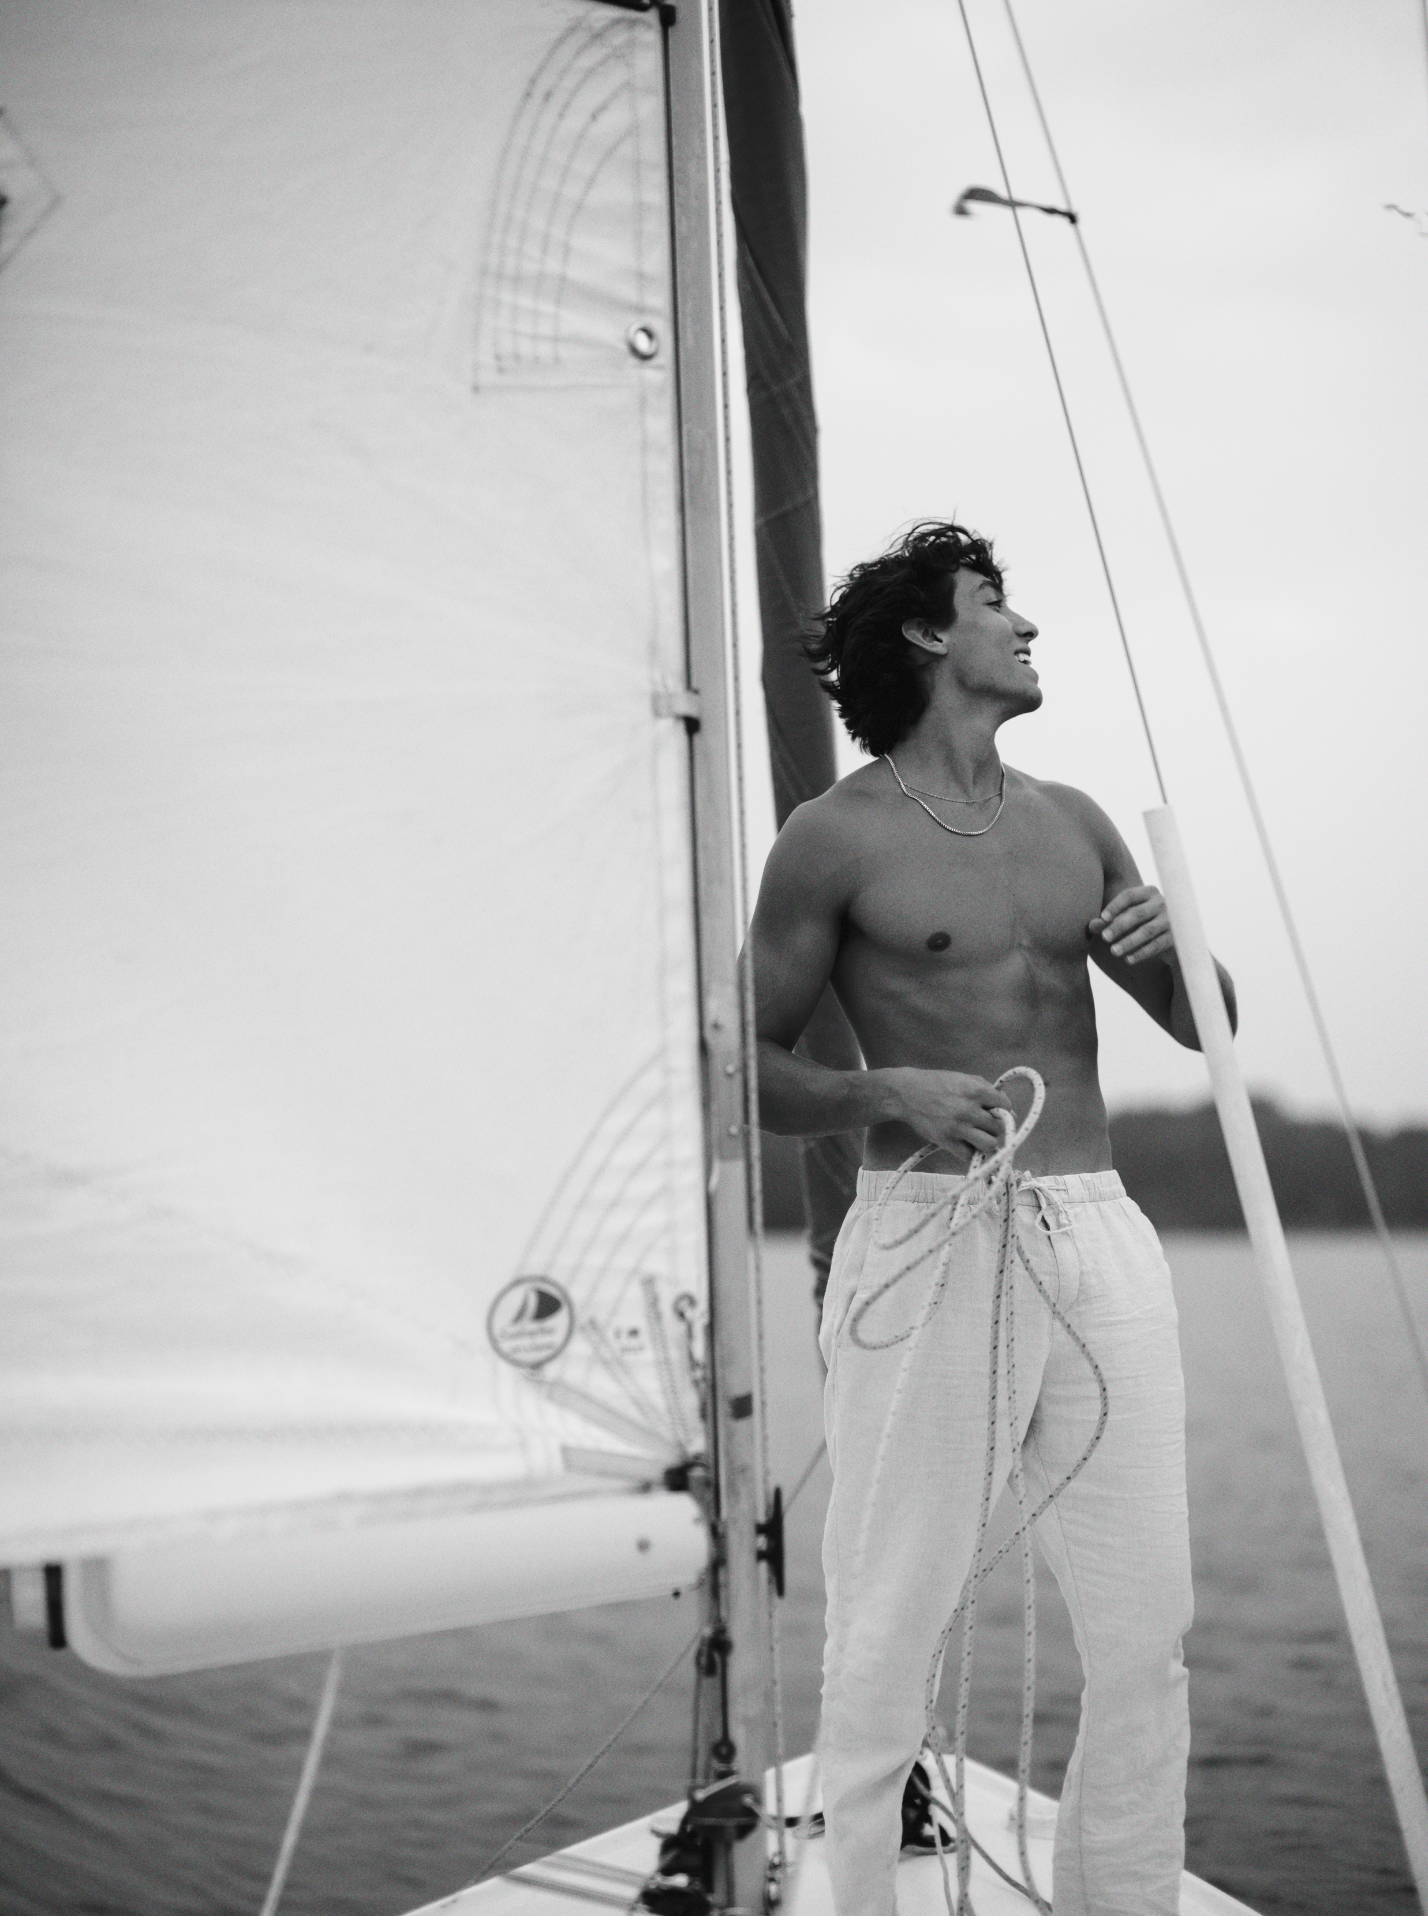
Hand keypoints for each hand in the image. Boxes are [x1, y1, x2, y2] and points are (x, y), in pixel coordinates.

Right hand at [881, 1068, 1016, 1155]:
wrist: (906, 1093)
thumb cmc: (936, 1084)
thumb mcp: (964, 1078)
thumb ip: (987, 1091)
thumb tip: (1009, 1110)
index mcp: (976, 1091)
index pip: (1006, 1106)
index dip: (1003, 1109)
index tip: (995, 1111)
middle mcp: (969, 1110)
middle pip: (999, 1127)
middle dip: (994, 1126)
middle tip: (984, 1124)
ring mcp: (958, 1128)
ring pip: (989, 1145)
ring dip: (986, 1142)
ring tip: (979, 1137)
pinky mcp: (946, 1141)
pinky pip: (969, 1155)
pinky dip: (970, 1151)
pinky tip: (965, 1143)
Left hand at [1089, 885, 1173, 965]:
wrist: (1172, 938)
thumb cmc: (1143, 923)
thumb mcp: (1127, 918)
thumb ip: (1109, 921)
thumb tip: (1092, 926)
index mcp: (1148, 893)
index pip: (1129, 895)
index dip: (1115, 906)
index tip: (1102, 918)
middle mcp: (1161, 903)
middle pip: (1138, 913)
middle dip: (1119, 926)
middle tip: (1104, 937)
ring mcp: (1170, 920)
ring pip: (1147, 931)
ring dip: (1129, 942)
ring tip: (1114, 951)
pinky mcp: (1175, 937)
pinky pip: (1156, 945)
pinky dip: (1141, 953)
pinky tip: (1128, 960)